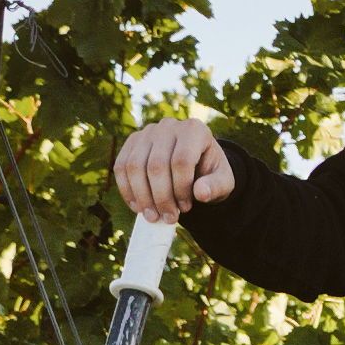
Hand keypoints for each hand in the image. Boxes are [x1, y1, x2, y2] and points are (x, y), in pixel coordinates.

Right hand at [114, 118, 232, 221]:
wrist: (195, 163)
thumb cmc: (210, 173)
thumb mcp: (223, 181)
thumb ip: (216, 187)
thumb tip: (201, 193)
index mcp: (195, 130)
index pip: (181, 161)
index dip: (181, 188)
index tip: (185, 208)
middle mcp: (169, 126)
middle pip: (156, 165)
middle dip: (160, 197)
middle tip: (167, 218)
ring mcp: (147, 132)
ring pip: (134, 166)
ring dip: (142, 196)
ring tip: (153, 216)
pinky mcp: (131, 142)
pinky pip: (121, 166)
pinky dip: (127, 190)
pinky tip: (138, 207)